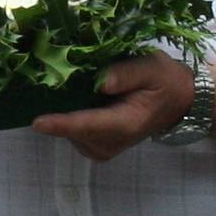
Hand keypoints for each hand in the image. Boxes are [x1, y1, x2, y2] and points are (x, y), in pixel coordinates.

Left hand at [31, 55, 194, 163]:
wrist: (177, 102)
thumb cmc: (164, 81)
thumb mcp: (153, 67)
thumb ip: (128, 73)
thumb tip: (102, 82)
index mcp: (128, 123)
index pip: (90, 125)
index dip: (63, 124)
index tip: (38, 122)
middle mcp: (112, 143)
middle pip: (74, 130)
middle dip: (59, 110)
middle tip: (51, 80)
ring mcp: (102, 148)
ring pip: (70, 132)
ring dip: (64, 112)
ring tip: (70, 86)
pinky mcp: (95, 146)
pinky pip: (73, 132)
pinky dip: (69, 117)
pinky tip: (75, 98)